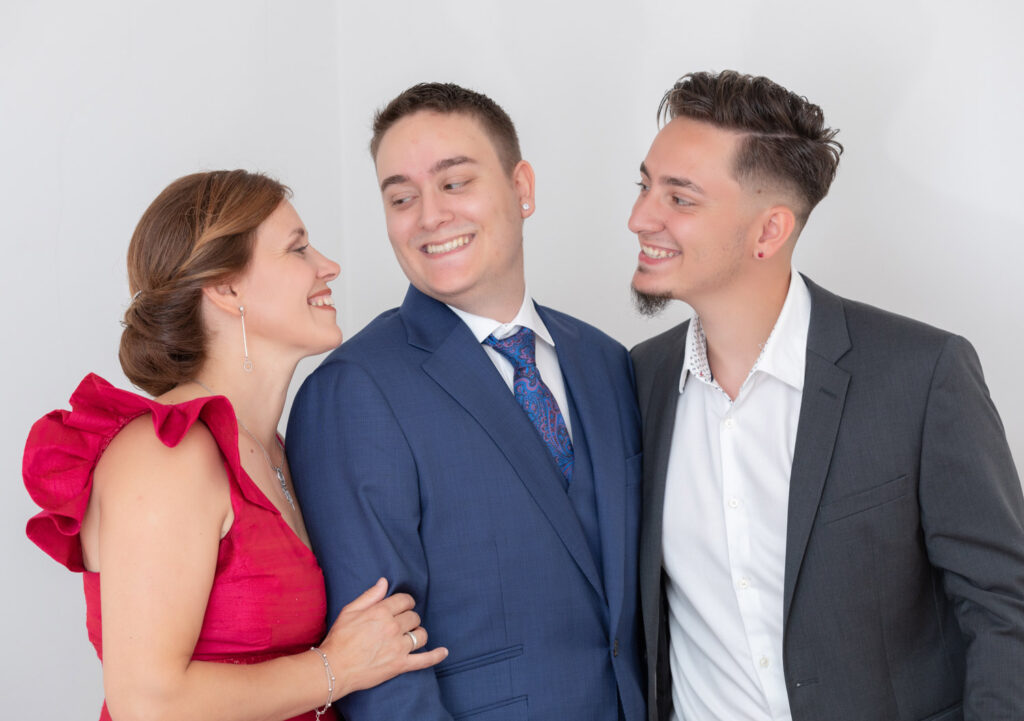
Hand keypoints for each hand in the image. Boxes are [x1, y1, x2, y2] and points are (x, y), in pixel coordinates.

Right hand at [319, 578, 447, 697]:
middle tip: (401, 624)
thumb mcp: (349, 611)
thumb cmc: (339, 639)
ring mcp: (398, 647)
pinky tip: (444, 651)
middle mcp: (392, 627)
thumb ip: (370, 595)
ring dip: (418, 634)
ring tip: (411, 636)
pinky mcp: (400, 665)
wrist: (334, 668)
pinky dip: (436, 656)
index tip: (402, 607)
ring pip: (420, 635)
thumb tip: (384, 581)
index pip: (405, 600)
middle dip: (409, 618)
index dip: (405, 602)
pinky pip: (424, 660)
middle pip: (414, 617)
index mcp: (381, 612)